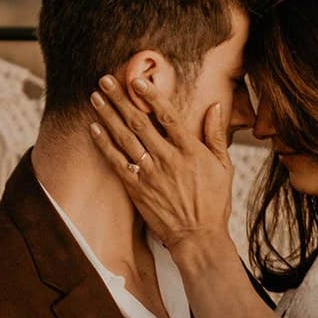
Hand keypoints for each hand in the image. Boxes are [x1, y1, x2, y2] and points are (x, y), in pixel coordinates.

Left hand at [87, 73, 234, 252]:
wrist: (198, 237)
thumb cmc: (213, 203)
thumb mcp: (223, 166)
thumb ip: (216, 134)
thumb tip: (216, 105)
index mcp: (189, 150)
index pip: (166, 116)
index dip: (150, 95)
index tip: (136, 79)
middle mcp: (167, 159)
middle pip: (139, 122)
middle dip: (120, 99)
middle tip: (105, 80)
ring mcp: (150, 174)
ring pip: (124, 139)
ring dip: (108, 116)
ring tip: (95, 97)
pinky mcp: (137, 189)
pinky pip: (117, 163)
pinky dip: (104, 145)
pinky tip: (94, 129)